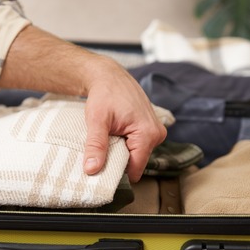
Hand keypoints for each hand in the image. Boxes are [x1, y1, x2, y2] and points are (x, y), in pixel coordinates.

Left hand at [0, 25, 165, 181]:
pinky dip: (124, 144)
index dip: (117, 173)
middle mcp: (157, 134)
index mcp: (147, 134)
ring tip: (107, 140)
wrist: (109, 75)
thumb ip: (96, 146)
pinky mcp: (151, 128)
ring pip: (136, 154)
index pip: (135, 169)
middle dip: (118, 162)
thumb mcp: (97, 120)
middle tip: (100, 153)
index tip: (100, 173)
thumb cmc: (104, 94)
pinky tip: (114, 136)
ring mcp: (156, 131)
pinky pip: (138, 145)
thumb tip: (92, 170)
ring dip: (121, 152)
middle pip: (136, 162)